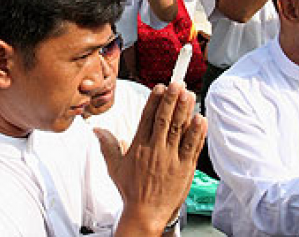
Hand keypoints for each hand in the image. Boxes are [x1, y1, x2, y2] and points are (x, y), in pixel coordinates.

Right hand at [95, 83, 206, 233]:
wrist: (145, 214)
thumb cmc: (131, 191)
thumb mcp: (114, 167)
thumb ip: (107, 145)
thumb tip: (97, 130)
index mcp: (139, 147)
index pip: (147, 118)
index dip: (155, 101)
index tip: (160, 87)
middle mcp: (156, 150)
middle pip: (164, 120)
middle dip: (172, 100)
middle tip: (178, 84)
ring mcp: (172, 159)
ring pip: (179, 130)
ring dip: (185, 111)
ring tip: (189, 94)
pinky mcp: (185, 168)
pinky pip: (192, 147)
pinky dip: (197, 133)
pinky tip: (201, 119)